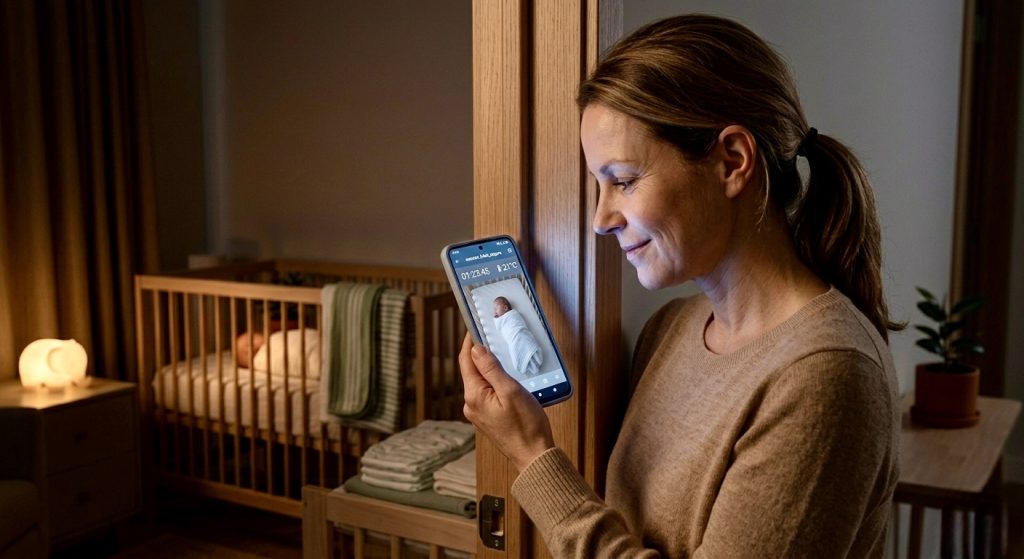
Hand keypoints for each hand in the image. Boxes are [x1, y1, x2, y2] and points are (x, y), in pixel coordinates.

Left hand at [458, 334, 554, 471]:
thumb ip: (492, 369)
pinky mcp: (487, 418)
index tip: (475, 327)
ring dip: (489, 368)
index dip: (470, 342)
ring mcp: (478, 413)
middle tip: (492, 337)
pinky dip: (493, 382)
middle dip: (480, 353)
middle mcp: (471, 404)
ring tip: (502, 355)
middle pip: (472, 370)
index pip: (466, 360)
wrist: (534, 456)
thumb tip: (476, 349)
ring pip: (480, 382)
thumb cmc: (526, 426)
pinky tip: (506, 379)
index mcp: (474, 396)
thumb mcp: (511, 391)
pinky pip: (486, 393)